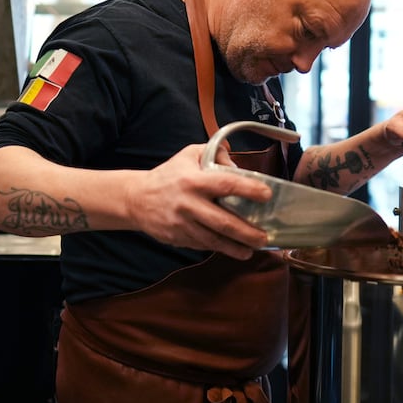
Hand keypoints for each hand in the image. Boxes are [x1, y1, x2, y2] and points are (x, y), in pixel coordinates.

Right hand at [127, 144, 273, 259]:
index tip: (266, 194)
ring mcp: (183, 224)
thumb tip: (237, 164)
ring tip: (253, 249)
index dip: (248, 189)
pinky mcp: (178, 238)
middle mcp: (189, 204)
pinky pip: (203, 245)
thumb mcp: (188, 155)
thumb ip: (214, 153)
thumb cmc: (168, 176)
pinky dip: (219, 248)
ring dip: (235, 247)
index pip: (225, 184)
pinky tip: (233, 249)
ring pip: (214, 240)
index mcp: (194, 181)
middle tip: (265, 237)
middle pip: (223, 222)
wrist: (136, 199)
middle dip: (247, 232)